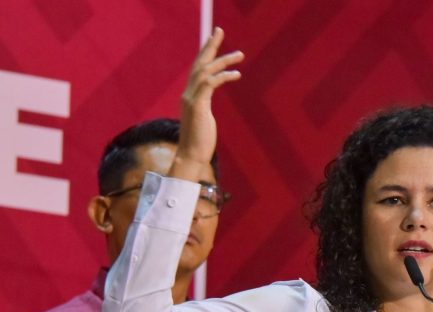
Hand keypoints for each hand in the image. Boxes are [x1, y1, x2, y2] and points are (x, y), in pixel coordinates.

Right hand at [175, 27, 243, 173]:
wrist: (191, 156)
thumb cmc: (199, 142)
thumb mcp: (202, 120)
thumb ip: (203, 109)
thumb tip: (206, 107)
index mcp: (191, 96)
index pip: (197, 69)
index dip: (206, 54)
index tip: (214, 41)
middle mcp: (188, 94)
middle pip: (199, 63)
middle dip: (210, 45)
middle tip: (220, 30)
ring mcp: (191, 99)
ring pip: (205, 71)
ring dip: (222, 60)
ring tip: (239, 55)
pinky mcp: (197, 106)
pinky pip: (209, 84)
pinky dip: (222, 77)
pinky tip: (236, 74)